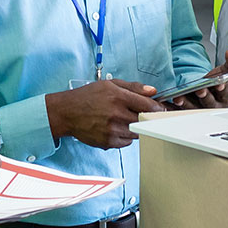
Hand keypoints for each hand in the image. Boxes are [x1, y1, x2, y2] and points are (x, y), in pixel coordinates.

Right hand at [45, 79, 165, 148]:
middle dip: (148, 118)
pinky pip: (127, 142)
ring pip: (138, 133)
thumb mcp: (109, 84)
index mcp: (118, 97)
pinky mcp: (108, 142)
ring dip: (137, 128)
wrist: (66, 113)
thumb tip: (153, 91)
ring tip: (124, 119)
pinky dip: (126, 136)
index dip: (158, 108)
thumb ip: (133, 87)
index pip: (148, 105)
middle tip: (145, 115)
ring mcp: (112, 130)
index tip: (160, 109)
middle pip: (145, 121)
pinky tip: (116, 127)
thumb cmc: (87, 96)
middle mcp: (116, 115)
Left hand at [171, 50, 227, 110]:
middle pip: (208, 103)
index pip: (224, 93)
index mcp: (224, 95)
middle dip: (205, 96)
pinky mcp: (185, 110)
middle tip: (200, 90)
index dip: (222, 89)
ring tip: (179, 98)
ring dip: (186, 104)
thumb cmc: (219, 81)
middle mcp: (212, 104)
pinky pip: (177, 111)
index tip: (220, 84)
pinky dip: (170, 108)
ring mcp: (198, 108)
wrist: (209, 89)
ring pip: (192, 108)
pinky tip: (164, 103)